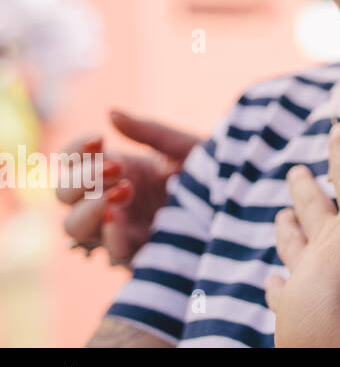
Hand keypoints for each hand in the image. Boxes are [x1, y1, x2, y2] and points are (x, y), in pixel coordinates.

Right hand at [58, 110, 199, 266]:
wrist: (247, 196)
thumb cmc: (214, 171)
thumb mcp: (183, 147)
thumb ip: (148, 132)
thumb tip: (111, 113)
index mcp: (118, 171)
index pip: (72, 162)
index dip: (75, 150)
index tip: (99, 139)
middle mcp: (111, 199)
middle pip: (64, 195)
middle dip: (83, 178)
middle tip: (118, 166)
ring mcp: (124, 228)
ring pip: (75, 227)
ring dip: (89, 207)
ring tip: (123, 190)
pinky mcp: (143, 253)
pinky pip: (114, 252)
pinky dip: (111, 235)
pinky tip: (118, 216)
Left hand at [265, 118, 339, 346]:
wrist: (337, 309)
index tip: (337, 129)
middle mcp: (327, 237)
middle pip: (313, 207)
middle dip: (306, 188)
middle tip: (295, 172)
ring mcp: (309, 269)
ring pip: (295, 244)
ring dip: (288, 230)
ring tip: (280, 217)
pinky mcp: (298, 302)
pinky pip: (283, 292)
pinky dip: (275, 287)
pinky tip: (269, 283)